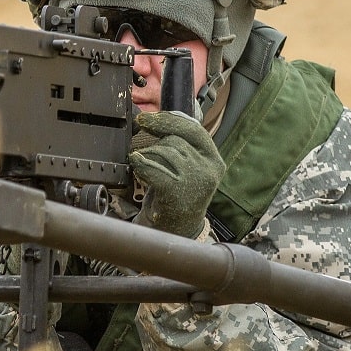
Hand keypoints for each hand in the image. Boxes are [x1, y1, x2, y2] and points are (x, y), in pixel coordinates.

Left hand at [128, 111, 224, 237]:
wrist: (175, 231)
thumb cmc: (178, 196)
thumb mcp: (189, 168)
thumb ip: (182, 145)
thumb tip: (162, 118)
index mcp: (214, 160)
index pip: (193, 129)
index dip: (168, 120)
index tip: (147, 118)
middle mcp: (209, 169)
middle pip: (175, 140)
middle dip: (155, 142)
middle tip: (142, 147)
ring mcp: (195, 180)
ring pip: (163, 151)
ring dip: (148, 156)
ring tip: (145, 169)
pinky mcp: (178, 191)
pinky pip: (154, 167)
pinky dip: (141, 164)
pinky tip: (137, 164)